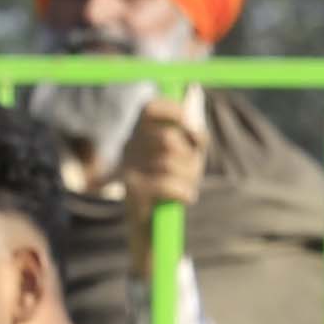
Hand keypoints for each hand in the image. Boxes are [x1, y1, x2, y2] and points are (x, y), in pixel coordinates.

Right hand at [116, 90, 209, 211]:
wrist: (153, 232)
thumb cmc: (173, 187)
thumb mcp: (188, 158)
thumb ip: (193, 132)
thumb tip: (195, 91)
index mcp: (140, 135)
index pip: (150, 109)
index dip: (172, 110)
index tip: (191, 125)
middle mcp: (130, 148)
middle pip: (170, 138)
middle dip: (191, 157)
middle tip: (194, 171)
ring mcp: (129, 169)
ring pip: (173, 162)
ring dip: (190, 178)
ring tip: (187, 188)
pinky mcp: (133, 192)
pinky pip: (169, 184)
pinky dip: (185, 193)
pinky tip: (186, 199)